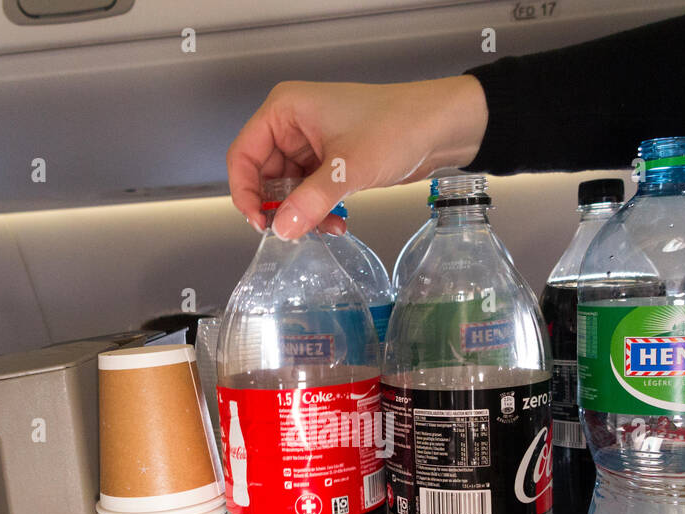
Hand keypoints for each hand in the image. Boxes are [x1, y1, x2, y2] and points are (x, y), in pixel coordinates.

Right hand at [227, 76, 487, 239]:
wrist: (441, 126)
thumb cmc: (396, 128)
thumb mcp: (348, 168)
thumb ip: (310, 200)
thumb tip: (280, 230)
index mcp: (284, 111)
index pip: (243, 154)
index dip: (245, 192)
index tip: (259, 223)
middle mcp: (291, 125)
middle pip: (263, 175)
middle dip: (279, 207)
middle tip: (294, 232)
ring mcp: (310, 144)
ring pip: (288, 188)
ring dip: (302, 213)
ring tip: (327, 228)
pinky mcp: (329, 161)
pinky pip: (309, 192)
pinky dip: (318, 210)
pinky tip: (337, 223)